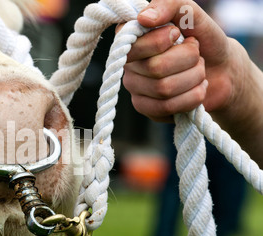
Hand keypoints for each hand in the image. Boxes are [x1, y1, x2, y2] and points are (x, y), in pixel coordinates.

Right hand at [120, 0, 239, 121]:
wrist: (222, 69)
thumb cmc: (203, 39)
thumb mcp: (191, 14)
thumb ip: (170, 6)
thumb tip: (144, 18)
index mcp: (132, 40)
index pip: (136, 45)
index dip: (163, 41)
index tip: (178, 34)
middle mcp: (128, 65)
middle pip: (156, 68)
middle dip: (188, 59)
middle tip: (195, 54)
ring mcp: (136, 89)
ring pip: (164, 89)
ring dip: (194, 77)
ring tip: (198, 71)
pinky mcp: (147, 109)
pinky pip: (168, 107)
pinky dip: (192, 96)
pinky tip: (196, 89)